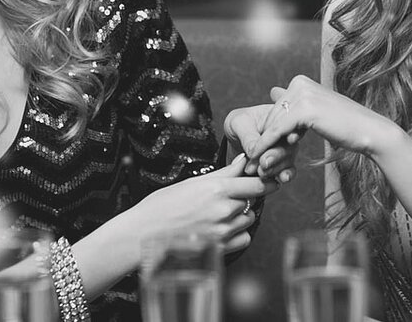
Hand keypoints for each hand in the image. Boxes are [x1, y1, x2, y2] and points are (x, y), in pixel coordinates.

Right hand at [133, 154, 277, 252]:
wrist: (143, 234)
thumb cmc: (161, 207)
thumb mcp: (192, 182)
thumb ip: (224, 173)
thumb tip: (243, 161)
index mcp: (217, 189)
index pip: (257, 184)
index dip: (265, 181)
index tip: (268, 180)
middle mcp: (223, 210)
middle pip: (253, 201)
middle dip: (245, 198)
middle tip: (229, 197)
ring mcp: (222, 232)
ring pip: (249, 220)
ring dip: (241, 216)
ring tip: (220, 214)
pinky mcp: (219, 249)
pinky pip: (244, 239)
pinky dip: (238, 234)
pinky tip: (223, 228)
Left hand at [225, 104, 299, 182]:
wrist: (231, 139)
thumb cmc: (238, 124)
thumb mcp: (238, 124)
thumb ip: (248, 137)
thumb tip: (255, 152)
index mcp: (279, 119)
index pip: (289, 125)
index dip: (292, 132)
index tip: (290, 139)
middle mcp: (285, 135)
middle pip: (289, 146)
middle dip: (277, 155)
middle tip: (264, 162)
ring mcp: (284, 151)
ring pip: (288, 161)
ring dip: (276, 168)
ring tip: (261, 172)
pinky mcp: (279, 165)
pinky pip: (287, 171)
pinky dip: (285, 175)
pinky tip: (281, 178)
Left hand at [248, 75, 397, 162]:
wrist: (368, 131)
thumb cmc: (345, 124)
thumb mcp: (316, 110)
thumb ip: (294, 101)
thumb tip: (272, 90)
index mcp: (301, 81)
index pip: (277, 108)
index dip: (270, 129)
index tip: (259, 148)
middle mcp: (299, 83)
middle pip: (273, 115)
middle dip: (264, 138)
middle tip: (251, 158)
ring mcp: (302, 94)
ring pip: (273, 123)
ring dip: (263, 144)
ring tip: (254, 162)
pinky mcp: (304, 109)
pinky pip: (278, 130)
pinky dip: (267, 145)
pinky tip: (260, 157)